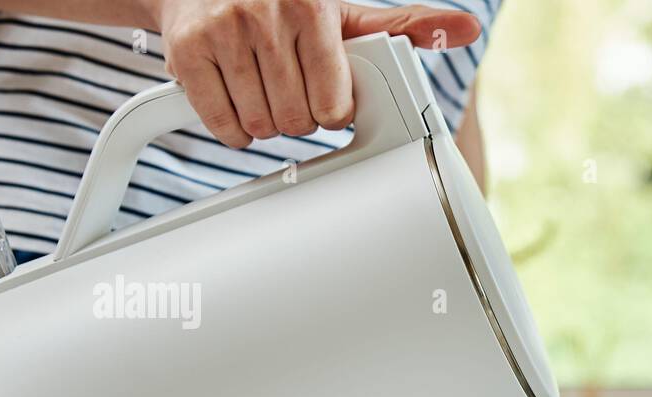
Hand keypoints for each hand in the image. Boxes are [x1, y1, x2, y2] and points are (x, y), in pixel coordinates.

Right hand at [147, 0, 480, 146]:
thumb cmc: (284, 4)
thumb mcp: (345, 13)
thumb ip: (407, 25)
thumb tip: (465, 29)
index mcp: (312, 8)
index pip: (334, 105)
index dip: (331, 109)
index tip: (324, 94)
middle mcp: (265, 15)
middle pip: (298, 122)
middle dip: (297, 117)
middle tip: (290, 91)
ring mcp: (222, 32)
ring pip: (262, 127)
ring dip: (266, 123)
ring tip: (263, 90)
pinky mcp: (186, 53)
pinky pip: (223, 127)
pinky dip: (233, 129)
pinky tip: (237, 100)